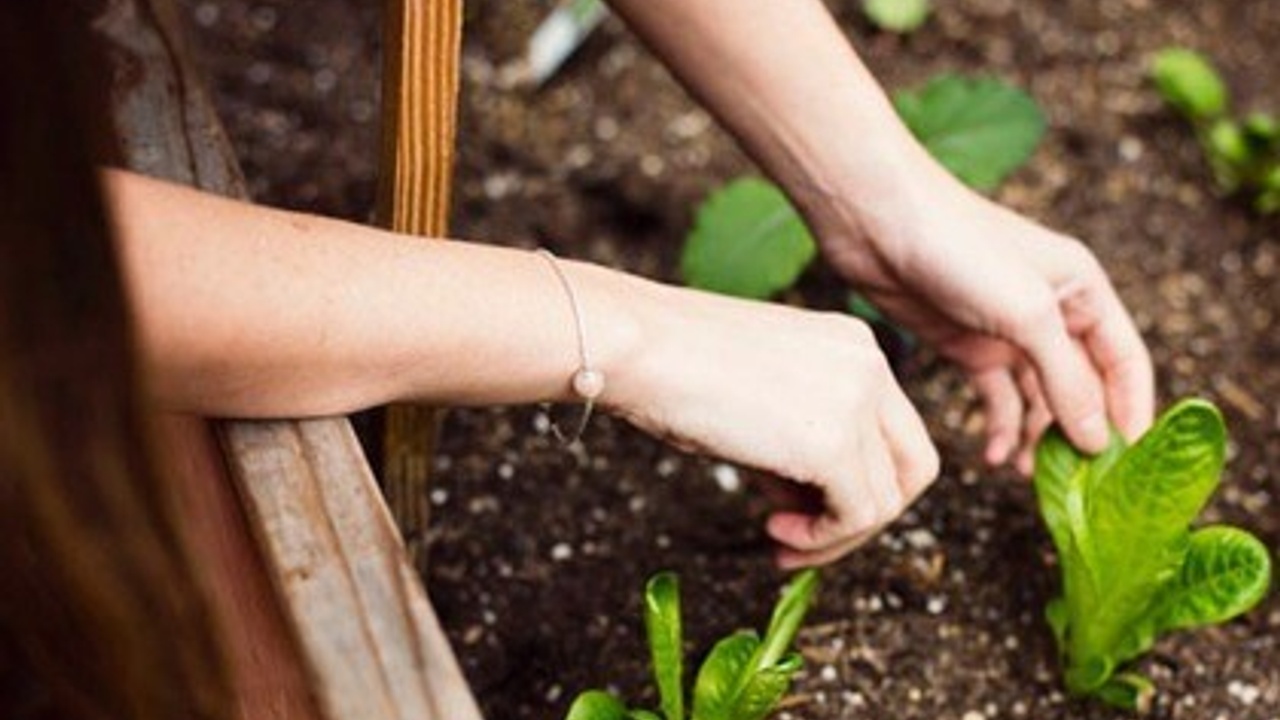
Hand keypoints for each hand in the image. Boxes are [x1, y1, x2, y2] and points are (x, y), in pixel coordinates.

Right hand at [601, 281, 938, 567]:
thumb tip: (811, 508)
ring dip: (835, 536)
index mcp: (853, 344)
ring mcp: (859, 402)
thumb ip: (798, 447)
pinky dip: (822, 541)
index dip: (856, 480)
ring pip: (886, 499)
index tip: (801, 507)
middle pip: (911, 466)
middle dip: (864, 515)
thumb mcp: (758, 403)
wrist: (639, 345)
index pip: (891, 430)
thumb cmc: (675, 367)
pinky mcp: (836, 443)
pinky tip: (775, 534)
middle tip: (807, 536)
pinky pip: (858, 515)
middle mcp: (871, 364)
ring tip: (779, 538)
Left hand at [820, 171, 1153, 473]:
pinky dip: (998, 427)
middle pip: (1082, 386)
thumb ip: (1066, 378)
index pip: (1125, 363)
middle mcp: (1051, 312)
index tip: (1127, 468)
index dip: (1132, 413)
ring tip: (1028, 477)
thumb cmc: (958, 247)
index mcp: (1083, 291)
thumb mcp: (1026, 314)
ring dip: (1036, 438)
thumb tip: (1097, 440)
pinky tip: (992, 456)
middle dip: (1080, 434)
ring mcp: (1006, 330)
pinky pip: (995, 397)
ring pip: (1037, 398)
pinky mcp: (965, 344)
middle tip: (1074, 487)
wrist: (875, 222)